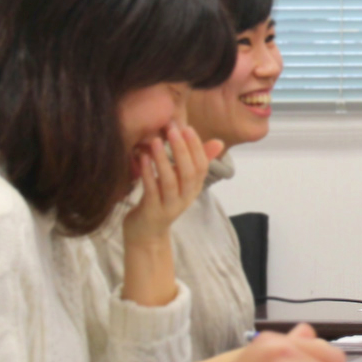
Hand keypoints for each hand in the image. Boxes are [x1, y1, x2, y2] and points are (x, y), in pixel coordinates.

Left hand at [121, 122, 225, 306]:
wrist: (146, 234)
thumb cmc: (162, 200)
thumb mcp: (180, 180)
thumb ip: (195, 160)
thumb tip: (218, 141)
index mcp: (193, 188)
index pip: (202, 166)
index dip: (196, 147)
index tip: (187, 127)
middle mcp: (185, 198)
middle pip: (189, 173)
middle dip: (182, 149)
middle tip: (173, 129)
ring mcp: (169, 206)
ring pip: (170, 182)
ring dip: (164, 160)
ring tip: (155, 141)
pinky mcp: (152, 212)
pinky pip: (151, 190)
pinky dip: (148, 173)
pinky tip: (142, 158)